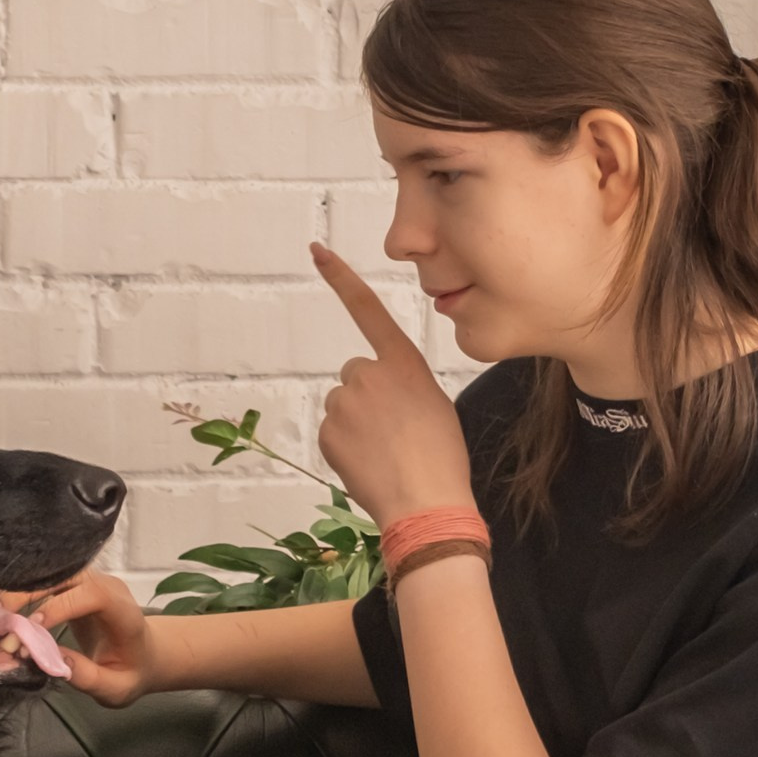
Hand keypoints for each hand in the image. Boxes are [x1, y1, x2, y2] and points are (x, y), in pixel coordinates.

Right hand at [0, 570, 164, 707]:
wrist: (143, 654)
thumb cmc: (131, 672)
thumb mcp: (116, 687)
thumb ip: (88, 677)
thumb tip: (52, 663)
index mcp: (123, 611)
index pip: (91, 594)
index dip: (59, 606)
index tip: (32, 629)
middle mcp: (105, 587)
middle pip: (63, 575)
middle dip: (26, 593)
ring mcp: (89, 581)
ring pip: (48, 573)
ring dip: (17, 589)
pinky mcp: (72, 584)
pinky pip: (44, 579)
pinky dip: (20, 591)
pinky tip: (0, 608)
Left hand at [310, 243, 475, 525]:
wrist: (426, 503)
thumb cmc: (441, 459)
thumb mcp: (435, 405)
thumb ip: (404, 384)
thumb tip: (381, 395)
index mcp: (404, 363)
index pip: (368, 310)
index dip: (341, 279)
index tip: (316, 252)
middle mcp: (369, 373)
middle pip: (355, 374)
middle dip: (366, 397)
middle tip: (393, 431)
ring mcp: (344, 401)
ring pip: (343, 405)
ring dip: (356, 424)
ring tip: (384, 451)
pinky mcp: (326, 430)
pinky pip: (331, 433)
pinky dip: (344, 447)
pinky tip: (369, 463)